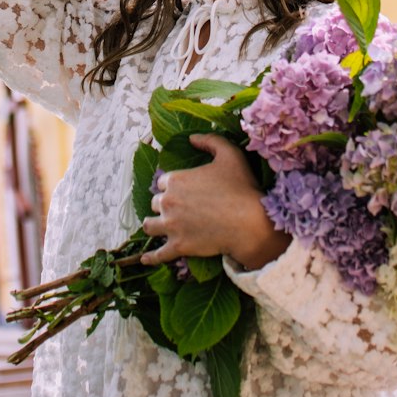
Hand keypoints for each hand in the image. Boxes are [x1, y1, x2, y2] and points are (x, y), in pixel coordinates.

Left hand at [141, 133, 290, 271]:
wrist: (249, 222)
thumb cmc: (241, 187)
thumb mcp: (229, 154)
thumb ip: (210, 140)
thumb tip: (192, 138)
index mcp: (175, 180)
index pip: (164, 182)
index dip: (173, 185)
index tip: (183, 190)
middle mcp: (168, 202)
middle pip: (156, 203)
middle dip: (165, 204)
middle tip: (177, 208)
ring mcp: (171, 226)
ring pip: (150, 225)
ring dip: (154, 224)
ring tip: (159, 226)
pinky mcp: (178, 247)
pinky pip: (158, 254)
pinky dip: (151, 257)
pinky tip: (146, 258)